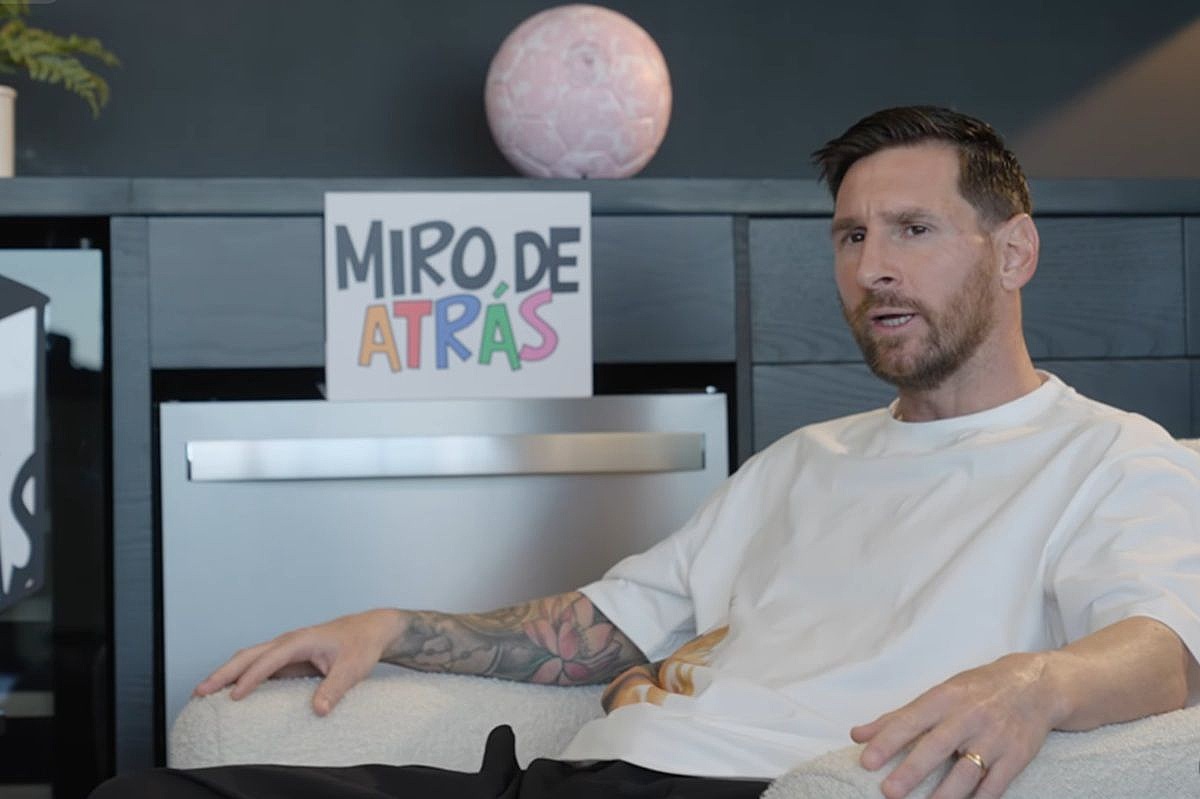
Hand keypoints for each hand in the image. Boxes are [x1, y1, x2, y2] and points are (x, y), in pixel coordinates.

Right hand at [193, 608, 405, 715]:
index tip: (234, 697)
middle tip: (200, 691)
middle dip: (223, 672)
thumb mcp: (352, 668)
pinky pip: (258, 666)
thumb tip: (318, 710)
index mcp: (300, 640)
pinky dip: (240, 676)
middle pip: (248, 655)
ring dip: (226, 674)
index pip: (269, 659)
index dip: (251, 678)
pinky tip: (229, 691)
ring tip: (203, 693)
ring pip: (249, 659)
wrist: (369, 630)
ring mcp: (285, 649)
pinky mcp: (287, 659)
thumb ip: (335, 688)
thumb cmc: (360, 645)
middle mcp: (287, 642)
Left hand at [850, 653, 1064, 798]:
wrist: (1035, 686)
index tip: (866, 760)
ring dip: (945, 793)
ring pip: (967, 770)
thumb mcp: (938, 695)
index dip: (887, 740)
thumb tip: (858, 735)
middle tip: (889, 792)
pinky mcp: (1016, 757)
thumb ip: (898, 717)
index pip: (910, 720)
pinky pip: (996, 784)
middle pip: (936, 746)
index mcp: (945, 698)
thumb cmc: (977, 691)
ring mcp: (994, 738)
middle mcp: (969, 717)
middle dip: (912, 770)